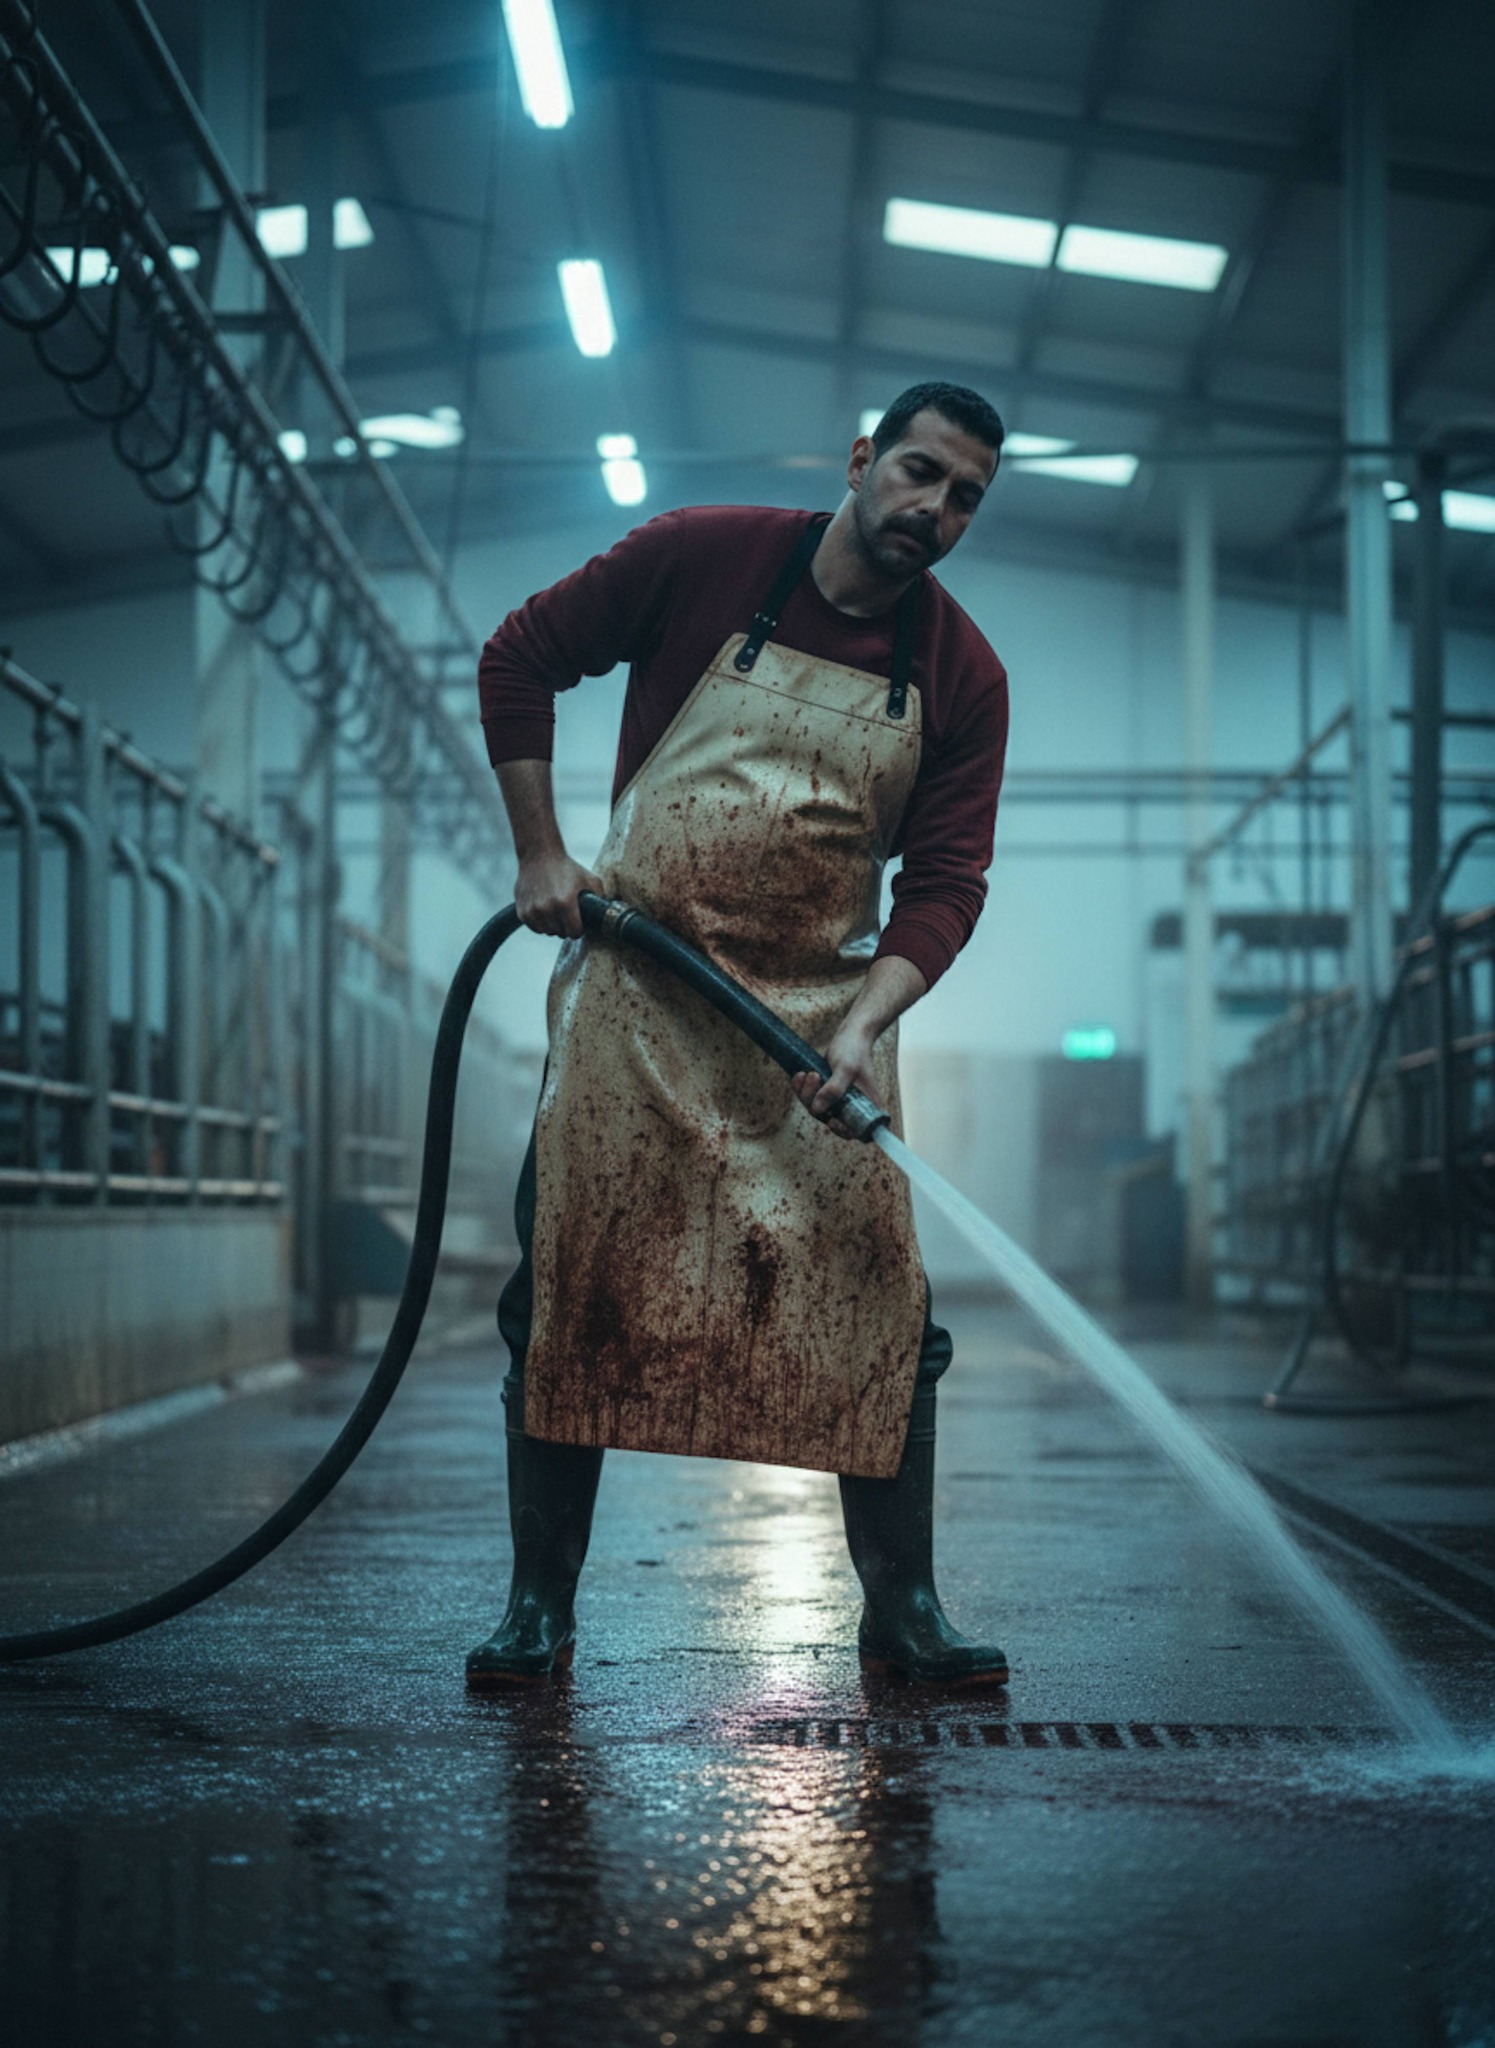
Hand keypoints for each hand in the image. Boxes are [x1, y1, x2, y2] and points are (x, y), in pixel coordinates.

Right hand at [514, 851, 604, 937]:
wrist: (539, 855)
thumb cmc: (566, 868)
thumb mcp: (589, 879)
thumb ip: (600, 897)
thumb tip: (608, 914)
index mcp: (565, 903)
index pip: (574, 933)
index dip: (578, 928)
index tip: (578, 922)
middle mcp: (547, 908)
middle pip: (561, 933)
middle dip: (566, 926)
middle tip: (566, 913)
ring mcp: (533, 910)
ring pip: (547, 932)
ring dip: (552, 925)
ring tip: (555, 910)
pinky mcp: (522, 911)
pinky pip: (534, 928)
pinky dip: (539, 923)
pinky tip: (544, 910)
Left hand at [791, 1019, 882, 1140]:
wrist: (850, 1035)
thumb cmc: (854, 1050)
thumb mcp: (845, 1068)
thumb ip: (834, 1089)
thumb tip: (817, 1110)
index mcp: (868, 1105)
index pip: (861, 1132)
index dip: (847, 1133)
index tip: (833, 1122)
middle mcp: (854, 1106)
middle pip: (832, 1121)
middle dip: (816, 1104)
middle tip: (815, 1076)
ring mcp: (840, 1101)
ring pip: (817, 1110)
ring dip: (806, 1093)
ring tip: (808, 1072)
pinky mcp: (827, 1093)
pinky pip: (810, 1099)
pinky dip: (801, 1089)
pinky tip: (799, 1074)